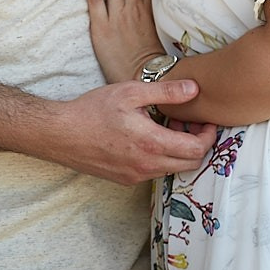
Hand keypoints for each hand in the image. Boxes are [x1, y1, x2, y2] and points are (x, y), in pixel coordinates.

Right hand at [49, 78, 217, 184]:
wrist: (61, 134)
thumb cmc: (93, 110)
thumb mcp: (131, 92)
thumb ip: (166, 92)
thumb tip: (194, 89)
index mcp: (152, 144)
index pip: (197, 150)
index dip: (208, 136)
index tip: (206, 121)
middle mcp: (147, 166)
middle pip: (191, 164)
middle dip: (198, 145)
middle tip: (191, 124)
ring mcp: (136, 176)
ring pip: (173, 169)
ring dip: (180, 151)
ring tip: (169, 127)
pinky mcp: (126, 180)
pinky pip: (155, 172)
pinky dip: (162, 157)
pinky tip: (150, 138)